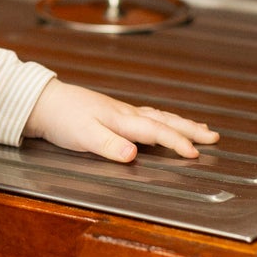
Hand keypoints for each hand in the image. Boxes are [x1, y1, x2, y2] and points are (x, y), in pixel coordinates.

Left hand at [24, 80, 218, 163]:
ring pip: (159, 117)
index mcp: (122, 120)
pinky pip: (149, 116)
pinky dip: (164, 120)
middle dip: (191, 130)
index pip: (157, 132)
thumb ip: (109, 146)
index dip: (177, 143)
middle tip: (214, 137)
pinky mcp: (114, 113)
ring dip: (181, 123)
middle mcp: (126, 114)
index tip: (195, 153)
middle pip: (166, 121)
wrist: (42, 101)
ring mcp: (121, 112)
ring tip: (200, 129)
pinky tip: (164, 123)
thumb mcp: (83, 136)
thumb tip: (133, 154)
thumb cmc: (61, 118)